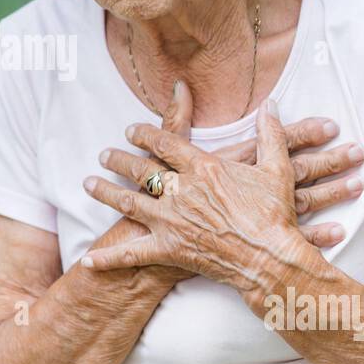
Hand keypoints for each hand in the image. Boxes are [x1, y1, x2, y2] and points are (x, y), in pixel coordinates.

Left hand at [81, 98, 331, 296]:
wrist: (271, 258)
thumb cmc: (275, 215)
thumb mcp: (276, 169)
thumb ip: (269, 133)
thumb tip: (271, 104)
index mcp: (202, 168)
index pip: (164, 143)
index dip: (144, 135)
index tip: (130, 131)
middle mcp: (181, 191)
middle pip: (140, 170)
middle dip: (118, 160)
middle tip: (104, 155)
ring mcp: (171, 220)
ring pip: (128, 202)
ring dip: (105, 192)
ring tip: (88, 184)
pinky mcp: (169, 250)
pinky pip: (132, 254)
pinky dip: (108, 257)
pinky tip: (87, 259)